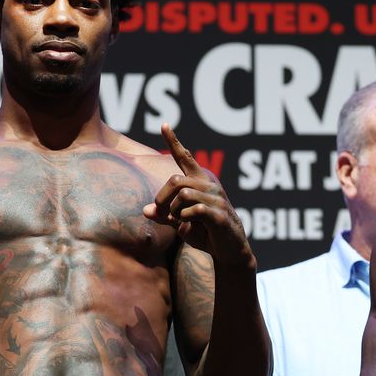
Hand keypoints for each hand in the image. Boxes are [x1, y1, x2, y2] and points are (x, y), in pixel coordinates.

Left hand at [143, 124, 251, 266]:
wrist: (230, 250)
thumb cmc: (206, 233)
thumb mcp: (181, 223)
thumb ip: (164, 215)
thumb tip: (145, 210)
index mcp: (200, 183)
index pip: (185, 157)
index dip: (173, 141)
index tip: (163, 125)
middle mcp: (209, 186)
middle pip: (175, 181)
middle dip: (162, 198)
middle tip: (162, 214)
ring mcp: (216, 199)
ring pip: (183, 194)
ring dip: (173, 211)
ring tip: (179, 221)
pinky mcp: (219, 215)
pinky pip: (194, 210)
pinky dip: (185, 219)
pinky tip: (189, 225)